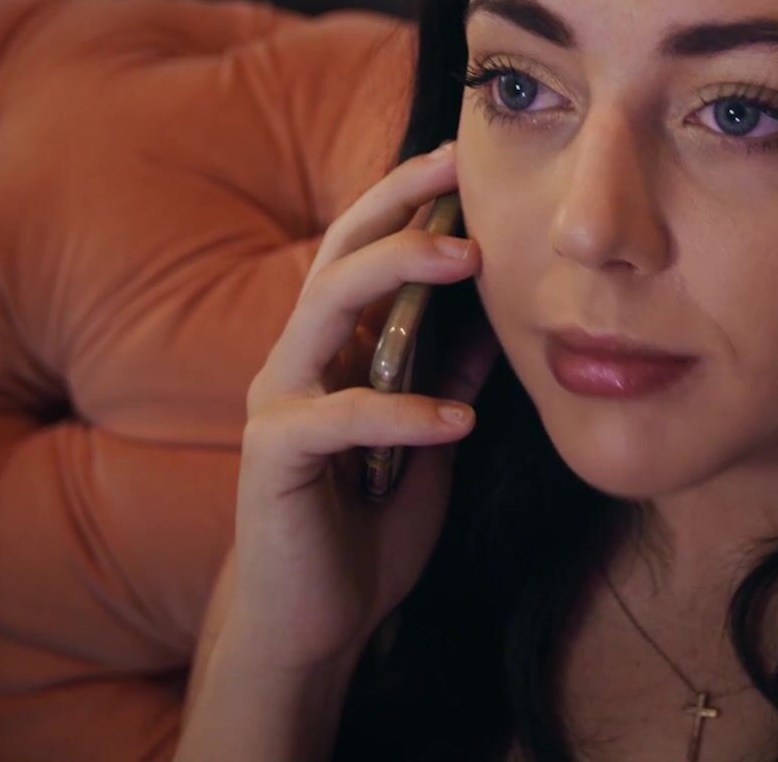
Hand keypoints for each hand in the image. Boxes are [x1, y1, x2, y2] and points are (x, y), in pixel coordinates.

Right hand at [225, 139, 498, 673]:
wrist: (314, 620)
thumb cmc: (369, 524)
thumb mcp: (431, 434)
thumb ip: (452, 371)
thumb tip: (505, 310)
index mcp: (334, 346)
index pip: (363, 247)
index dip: (407, 198)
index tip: (464, 157)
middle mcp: (299, 358)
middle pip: (338, 254)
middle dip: (398, 205)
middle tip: (460, 175)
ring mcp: (280, 402)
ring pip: (323, 307)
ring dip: (396, 272)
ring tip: (468, 260)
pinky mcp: (272, 456)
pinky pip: (336, 416)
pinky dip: (400, 412)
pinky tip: (458, 418)